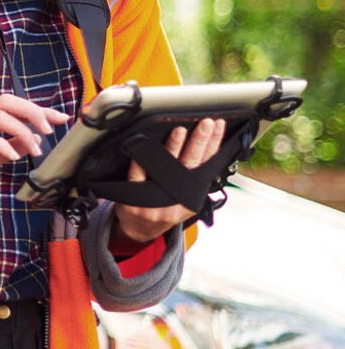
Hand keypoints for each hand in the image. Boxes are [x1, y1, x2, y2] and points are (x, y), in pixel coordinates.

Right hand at [0, 94, 69, 192]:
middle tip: (50, 129)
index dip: (39, 109)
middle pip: (7, 101)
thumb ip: (11, 146)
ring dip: (22, 130)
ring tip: (35, 148)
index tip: (61, 118)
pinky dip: (3, 145)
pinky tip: (13, 157)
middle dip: (32, 111)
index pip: (16, 105)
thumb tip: (36, 140)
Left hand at [112, 117, 226, 243]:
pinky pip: (138, 178)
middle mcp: (176, 199)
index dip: (213, 144)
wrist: (139, 230)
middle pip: (191, 164)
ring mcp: (156, 202)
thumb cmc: (163, 209)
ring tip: (180, 130)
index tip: (218, 126)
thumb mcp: (184, 197)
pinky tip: (143, 148)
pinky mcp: (135, 201)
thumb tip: (206, 145)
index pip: (206, 164)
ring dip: (174, 147)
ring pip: (166, 169)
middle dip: (200, 141)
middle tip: (205, 123)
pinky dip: (140, 163)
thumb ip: (192, 177)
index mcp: (191, 196)